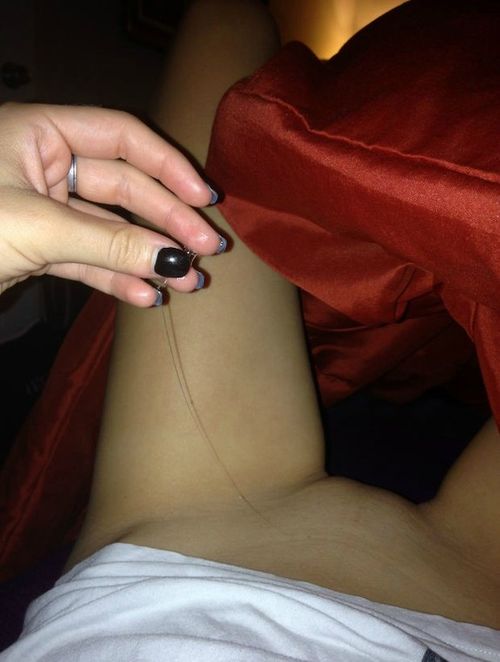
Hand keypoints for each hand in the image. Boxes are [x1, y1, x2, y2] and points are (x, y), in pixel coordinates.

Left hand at [0, 103, 223, 305]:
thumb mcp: (36, 229)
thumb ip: (109, 244)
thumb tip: (176, 262)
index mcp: (37, 134)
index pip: (121, 137)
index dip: (168, 167)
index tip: (204, 200)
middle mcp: (43, 166)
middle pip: (122, 188)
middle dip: (167, 222)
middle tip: (208, 252)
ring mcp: (41, 210)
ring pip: (108, 231)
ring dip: (148, 258)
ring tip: (189, 284)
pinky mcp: (36, 249)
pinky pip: (86, 261)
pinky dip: (116, 280)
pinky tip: (147, 298)